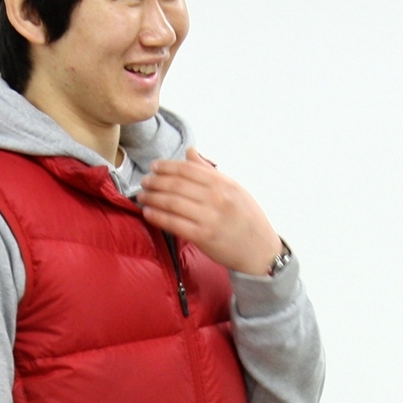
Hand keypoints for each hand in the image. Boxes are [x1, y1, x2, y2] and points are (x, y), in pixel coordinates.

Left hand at [139, 154, 281, 276]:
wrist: (260, 250)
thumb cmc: (247, 219)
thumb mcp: (235, 189)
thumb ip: (210, 171)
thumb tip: (190, 152)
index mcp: (224, 183)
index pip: (189, 169)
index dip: (167, 166)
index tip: (154, 167)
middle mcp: (217, 198)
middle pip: (177, 185)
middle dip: (156, 181)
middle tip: (144, 181)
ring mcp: (210, 217)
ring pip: (172, 203)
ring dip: (153, 198)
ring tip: (142, 196)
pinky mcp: (203, 236)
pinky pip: (174, 223)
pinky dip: (158, 217)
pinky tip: (148, 212)